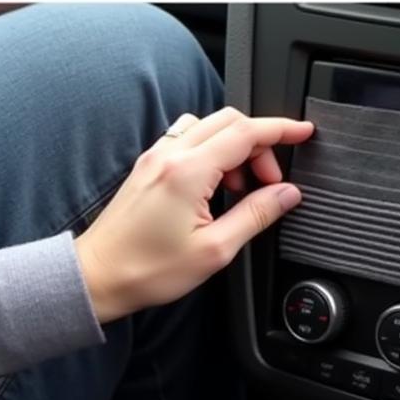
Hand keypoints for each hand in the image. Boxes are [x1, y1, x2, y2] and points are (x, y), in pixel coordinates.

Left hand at [74, 108, 311, 323]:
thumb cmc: (146, 269)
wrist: (96, 278)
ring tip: (241, 187)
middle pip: (230, 121)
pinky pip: (189, 138)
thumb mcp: (214, 250)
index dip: (281, 128)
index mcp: (189, 171)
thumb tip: (287, 194)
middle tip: (271, 180)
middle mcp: (171, 153)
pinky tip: (215, 185)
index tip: (304, 131)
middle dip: (260, 143)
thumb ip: (256, 215)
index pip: (246, 132)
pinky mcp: (149, 164)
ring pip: (209, 125)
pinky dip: (213, 150)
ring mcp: (157, 156)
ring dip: (235, 145)